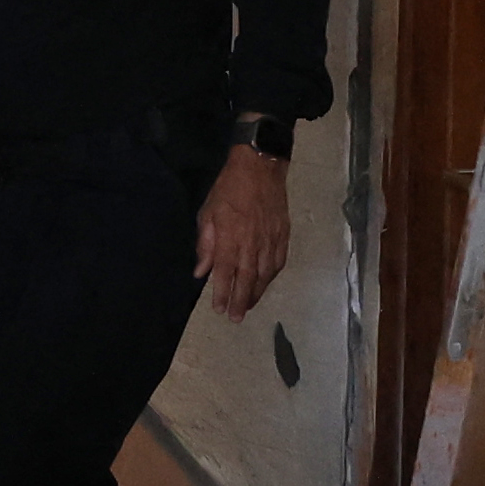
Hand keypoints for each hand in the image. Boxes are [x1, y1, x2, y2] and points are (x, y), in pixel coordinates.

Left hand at [195, 144, 292, 318]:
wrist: (261, 167)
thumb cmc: (229, 188)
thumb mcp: (208, 212)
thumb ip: (205, 244)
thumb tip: (201, 271)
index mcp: (230, 238)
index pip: (224, 272)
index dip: (221, 293)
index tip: (218, 309)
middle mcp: (251, 243)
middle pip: (247, 279)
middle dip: (240, 301)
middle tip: (235, 318)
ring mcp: (270, 240)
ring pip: (264, 275)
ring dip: (257, 293)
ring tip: (249, 306)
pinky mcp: (283, 235)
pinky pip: (278, 263)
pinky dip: (271, 277)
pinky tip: (265, 284)